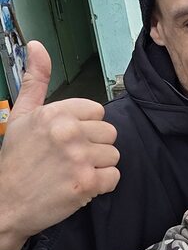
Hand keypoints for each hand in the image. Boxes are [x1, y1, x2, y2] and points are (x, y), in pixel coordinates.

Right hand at [0, 41, 119, 249]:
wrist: (5, 204)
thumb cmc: (15, 161)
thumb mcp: (21, 115)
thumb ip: (35, 80)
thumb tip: (38, 45)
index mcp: (56, 112)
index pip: (98, 113)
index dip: (85, 129)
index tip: (67, 141)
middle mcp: (69, 131)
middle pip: (110, 133)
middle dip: (94, 147)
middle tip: (70, 159)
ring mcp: (79, 158)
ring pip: (114, 155)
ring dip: (98, 166)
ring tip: (74, 172)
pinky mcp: (87, 183)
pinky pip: (114, 177)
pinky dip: (102, 185)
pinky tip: (81, 186)